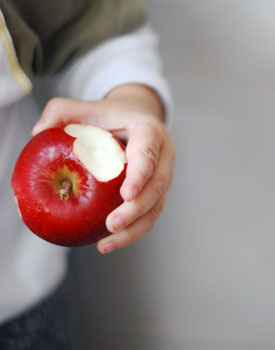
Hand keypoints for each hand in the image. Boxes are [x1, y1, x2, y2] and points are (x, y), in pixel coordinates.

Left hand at [32, 84, 175, 252]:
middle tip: (111, 225)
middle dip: (136, 210)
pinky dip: (132, 230)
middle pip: (157, 186)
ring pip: (156, 206)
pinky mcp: (157, 191)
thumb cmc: (110, 116)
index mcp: (149, 130)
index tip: (126, 195)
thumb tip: (37, 132)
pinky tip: (109, 241)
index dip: (141, 174)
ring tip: (106, 244)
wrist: (136, 119)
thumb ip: (61, 111)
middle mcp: (163, 154)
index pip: (149, 151)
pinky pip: (149, 214)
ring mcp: (162, 175)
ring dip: (135, 228)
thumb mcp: (87, 106)